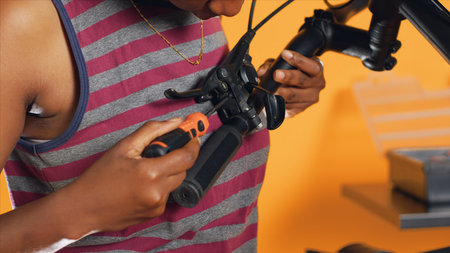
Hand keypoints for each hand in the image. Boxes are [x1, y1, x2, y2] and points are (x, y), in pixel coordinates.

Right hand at [63, 118, 199, 233]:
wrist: (82, 208)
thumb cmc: (99, 178)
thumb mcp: (124, 147)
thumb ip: (153, 131)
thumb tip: (175, 122)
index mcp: (150, 173)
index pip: (187, 157)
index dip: (193, 144)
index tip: (193, 137)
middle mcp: (157, 192)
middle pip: (184, 170)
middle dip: (178, 158)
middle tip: (163, 151)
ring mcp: (157, 205)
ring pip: (175, 183)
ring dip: (167, 173)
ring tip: (144, 170)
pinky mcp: (154, 214)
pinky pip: (165, 195)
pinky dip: (159, 186)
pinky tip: (141, 184)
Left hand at [257, 50, 325, 117]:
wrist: (291, 89)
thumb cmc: (289, 72)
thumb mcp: (280, 64)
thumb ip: (270, 65)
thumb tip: (261, 72)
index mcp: (317, 70)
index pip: (311, 65)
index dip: (298, 60)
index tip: (284, 54)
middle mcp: (318, 84)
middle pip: (302, 80)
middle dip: (288, 76)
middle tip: (276, 74)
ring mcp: (311, 98)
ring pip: (294, 95)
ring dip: (281, 92)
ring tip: (271, 90)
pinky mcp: (301, 109)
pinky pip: (290, 107)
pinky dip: (280, 102)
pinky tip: (273, 99)